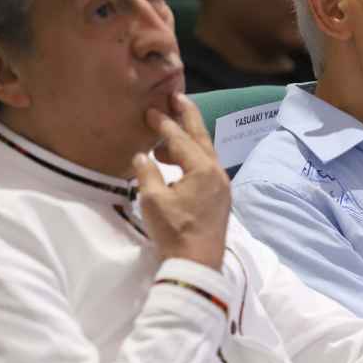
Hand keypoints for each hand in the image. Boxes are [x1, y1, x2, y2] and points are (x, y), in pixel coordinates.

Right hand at [132, 93, 230, 269]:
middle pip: (201, 137)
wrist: (198, 264)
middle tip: (177, 98)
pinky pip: (207, 167)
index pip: (180, 139)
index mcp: (202, 169)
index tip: (151, 112)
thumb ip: (146, 173)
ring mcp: (222, 185)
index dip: (164, 124)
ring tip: (168, 137)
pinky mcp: (220, 197)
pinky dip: (193, 159)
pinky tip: (178, 164)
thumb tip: (141, 156)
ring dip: (188, 141)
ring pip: (205, 153)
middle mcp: (217, 172)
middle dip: (188, 117)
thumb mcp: (153, 201)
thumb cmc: (174, 232)